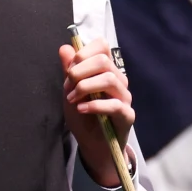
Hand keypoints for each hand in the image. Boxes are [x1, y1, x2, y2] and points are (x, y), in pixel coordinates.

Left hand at [60, 38, 133, 186]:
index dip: (84, 52)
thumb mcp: (70, 91)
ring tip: (72, 99)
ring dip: (85, 87)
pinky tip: (81, 109)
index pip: (102, 46)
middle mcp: (118, 80)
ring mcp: (125, 97)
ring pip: (109, 79)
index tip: (70, 68)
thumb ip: (69, 70)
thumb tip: (64, 47)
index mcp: (105, 70)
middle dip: (80, 71)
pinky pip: (114, 104)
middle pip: (104, 61)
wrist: (92, 144)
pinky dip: (94, 105)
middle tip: (68, 85)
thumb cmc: (82, 116)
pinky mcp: (127, 115)